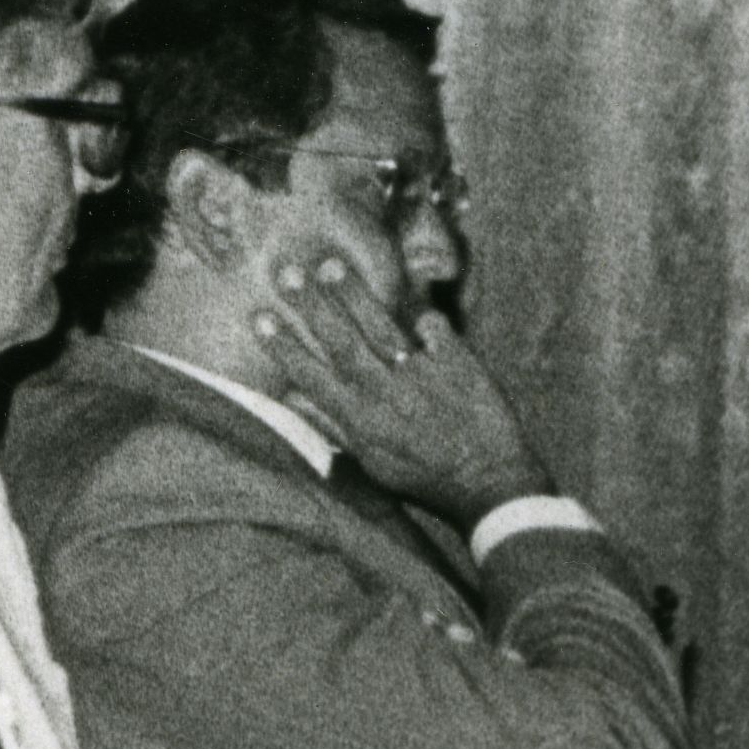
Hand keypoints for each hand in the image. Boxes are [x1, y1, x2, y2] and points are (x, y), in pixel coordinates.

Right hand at [251, 256, 548, 525]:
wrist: (489, 482)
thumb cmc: (426, 478)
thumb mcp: (373, 465)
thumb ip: (334, 428)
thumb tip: (294, 399)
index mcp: (360, 420)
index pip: (312, 376)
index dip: (284, 346)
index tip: (259, 317)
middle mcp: (385, 393)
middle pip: (341, 341)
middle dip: (312, 306)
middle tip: (287, 273)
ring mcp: (422, 376)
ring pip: (380, 328)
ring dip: (353, 296)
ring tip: (330, 266)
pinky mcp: (459, 365)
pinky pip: (437, 331)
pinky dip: (427, 320)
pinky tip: (419, 310)